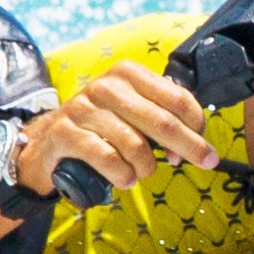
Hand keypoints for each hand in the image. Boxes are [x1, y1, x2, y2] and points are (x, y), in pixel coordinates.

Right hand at [13, 58, 221, 204]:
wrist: (49, 140)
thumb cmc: (102, 128)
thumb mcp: (133, 113)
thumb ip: (163, 120)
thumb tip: (192, 147)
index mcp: (128, 74)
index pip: (176, 98)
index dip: (196, 126)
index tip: (203, 147)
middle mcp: (106, 86)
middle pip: (161, 121)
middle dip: (188, 146)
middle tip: (205, 163)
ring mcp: (83, 108)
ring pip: (135, 144)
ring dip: (146, 168)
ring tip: (141, 173)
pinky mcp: (65, 133)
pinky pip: (107, 158)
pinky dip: (122, 175)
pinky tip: (125, 179)